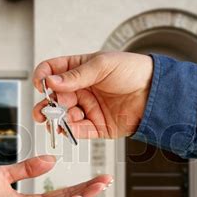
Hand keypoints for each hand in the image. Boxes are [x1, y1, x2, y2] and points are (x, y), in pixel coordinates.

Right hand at [33, 51, 152, 138]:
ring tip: (58, 119)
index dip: (43, 77)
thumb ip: (76, 75)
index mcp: (80, 70)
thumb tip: (51, 82)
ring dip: (58, 119)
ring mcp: (88, 108)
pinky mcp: (97, 126)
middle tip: (44, 109)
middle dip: (47, 104)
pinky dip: (70, 131)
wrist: (156, 91)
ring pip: (64, 116)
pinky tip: (67, 128)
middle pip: (55, 98)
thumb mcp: (102, 65)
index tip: (41, 84)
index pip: (53, 71)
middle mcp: (81, 90)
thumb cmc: (133, 71)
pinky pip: (79, 131)